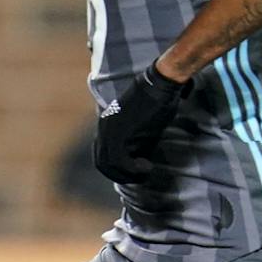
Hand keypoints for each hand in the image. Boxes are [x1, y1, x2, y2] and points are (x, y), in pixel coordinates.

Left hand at [93, 66, 188, 185]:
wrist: (160, 84)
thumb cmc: (157, 101)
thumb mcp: (145, 127)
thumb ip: (137, 143)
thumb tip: (138, 162)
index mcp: (106, 125)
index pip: (101, 155)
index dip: (115, 169)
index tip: (135, 172)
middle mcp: (102, 127)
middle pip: (101, 163)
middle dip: (120, 176)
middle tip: (140, 178)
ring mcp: (107, 129)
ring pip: (107, 164)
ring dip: (127, 174)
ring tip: (146, 173)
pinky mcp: (117, 131)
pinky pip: (118, 159)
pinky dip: (132, 168)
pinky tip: (148, 166)